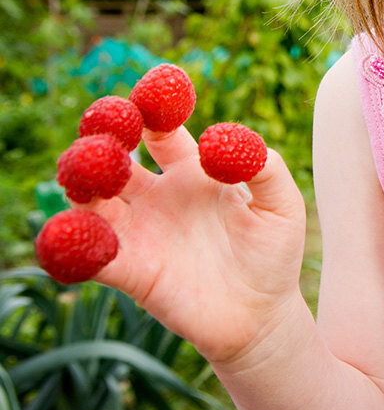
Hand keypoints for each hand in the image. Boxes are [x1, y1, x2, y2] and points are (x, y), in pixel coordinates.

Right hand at [85, 125, 307, 366]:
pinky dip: (76, 242)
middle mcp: (158, 194)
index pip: (161, 129)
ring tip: (92, 176)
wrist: (263, 315)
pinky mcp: (129, 271)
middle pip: (115, 155)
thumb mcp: (281, 203)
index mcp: (193, 170)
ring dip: (83, 181)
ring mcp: (139, 231)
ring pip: (92, 198)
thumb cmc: (274, 253)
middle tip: (108, 128)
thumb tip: (223, 139)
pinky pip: (91, 253)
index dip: (152, 108)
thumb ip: (263, 166)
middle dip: (104, 136)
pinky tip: (81, 231)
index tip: (148, 94)